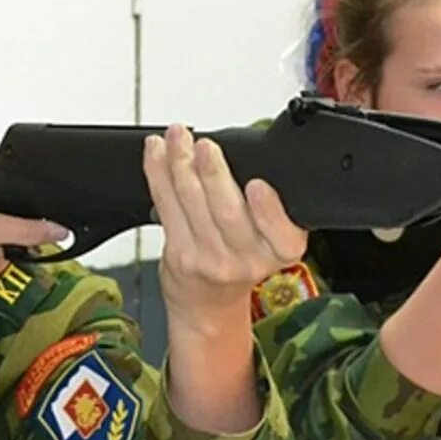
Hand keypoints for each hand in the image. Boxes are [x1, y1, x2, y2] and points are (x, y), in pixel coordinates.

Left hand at [144, 125, 305, 332]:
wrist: (209, 303)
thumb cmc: (242, 259)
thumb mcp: (274, 240)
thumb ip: (271, 207)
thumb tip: (248, 150)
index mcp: (282, 250)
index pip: (281, 233)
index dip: (268, 210)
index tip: (258, 185)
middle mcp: (248, 259)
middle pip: (228, 212)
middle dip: (213, 174)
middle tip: (205, 145)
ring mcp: (211, 260)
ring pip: (192, 204)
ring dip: (180, 164)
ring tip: (177, 136)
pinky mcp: (180, 254)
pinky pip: (166, 206)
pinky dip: (158, 173)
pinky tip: (157, 152)